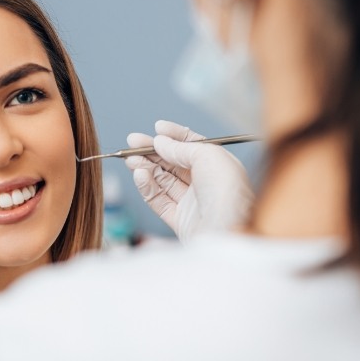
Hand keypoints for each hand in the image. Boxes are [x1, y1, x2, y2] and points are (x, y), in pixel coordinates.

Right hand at [125, 120, 253, 242]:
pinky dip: (147, 187)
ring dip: (145, 167)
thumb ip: (182, 147)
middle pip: (173, 163)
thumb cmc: (228, 192)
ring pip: (163, 181)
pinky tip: (139, 174)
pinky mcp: (180, 221)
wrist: (229, 232)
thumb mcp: (208, 156)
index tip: (157, 128)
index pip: (193, 147)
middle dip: (152, 151)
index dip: (174, 136)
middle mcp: (206, 184)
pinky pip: (159, 200)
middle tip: (132, 142)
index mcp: (219, 166)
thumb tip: (160, 142)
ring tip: (130, 159)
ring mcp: (192, 203)